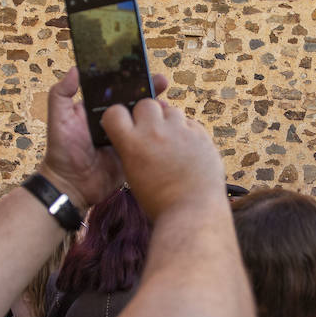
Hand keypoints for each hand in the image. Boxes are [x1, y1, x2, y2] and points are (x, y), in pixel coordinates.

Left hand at [37, 67, 169, 209]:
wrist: (72, 186)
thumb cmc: (62, 152)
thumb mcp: (59, 120)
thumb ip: (61, 94)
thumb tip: (75, 69)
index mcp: (99, 109)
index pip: (117, 89)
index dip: (130, 79)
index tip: (142, 70)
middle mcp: (114, 120)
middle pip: (135, 101)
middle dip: (149, 90)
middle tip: (162, 81)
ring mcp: (126, 136)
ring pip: (144, 119)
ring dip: (157, 110)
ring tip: (167, 103)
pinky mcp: (134, 152)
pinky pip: (147, 141)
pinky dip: (158, 133)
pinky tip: (169, 125)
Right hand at [102, 96, 224, 220]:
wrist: (192, 213)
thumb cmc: (160, 202)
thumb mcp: (134, 176)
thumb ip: (132, 151)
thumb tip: (136, 132)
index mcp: (132, 145)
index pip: (114, 112)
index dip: (118, 117)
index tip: (123, 125)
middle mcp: (155, 132)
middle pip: (146, 104)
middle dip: (146, 114)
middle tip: (151, 131)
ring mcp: (180, 132)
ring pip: (171, 110)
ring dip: (168, 120)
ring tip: (171, 141)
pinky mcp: (201, 135)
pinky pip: (190, 123)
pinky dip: (187, 131)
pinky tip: (187, 149)